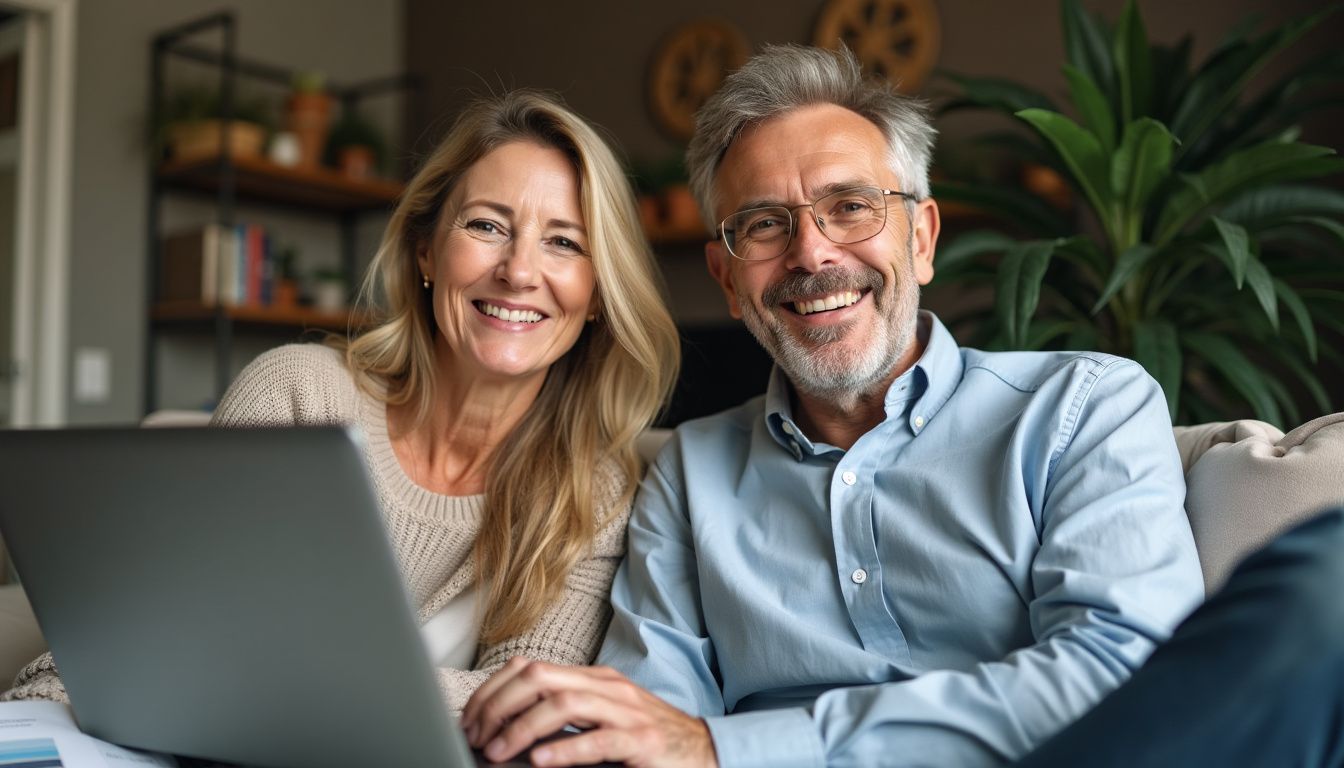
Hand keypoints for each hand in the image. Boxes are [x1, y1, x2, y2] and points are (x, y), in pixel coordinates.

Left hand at [461, 657, 717, 767]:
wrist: (703, 752)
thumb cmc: (645, 740)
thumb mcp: (599, 718)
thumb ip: (561, 717)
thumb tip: (507, 727)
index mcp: (591, 678)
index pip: (528, 668)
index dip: (492, 691)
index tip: (471, 720)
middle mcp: (606, 686)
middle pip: (538, 678)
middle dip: (498, 706)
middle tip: (477, 737)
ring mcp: (626, 711)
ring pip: (563, 705)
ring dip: (521, 728)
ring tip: (498, 752)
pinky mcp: (642, 740)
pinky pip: (598, 740)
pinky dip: (564, 750)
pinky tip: (540, 760)